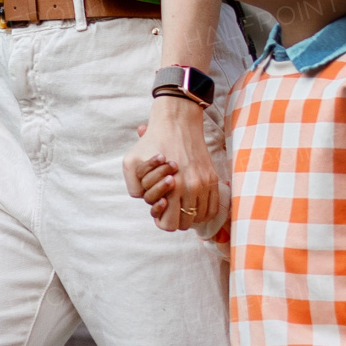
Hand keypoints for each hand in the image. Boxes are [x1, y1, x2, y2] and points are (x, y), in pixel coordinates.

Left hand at [123, 96, 218, 229]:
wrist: (177, 121)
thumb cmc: (152, 141)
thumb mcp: (131, 162)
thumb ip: (134, 187)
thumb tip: (144, 201)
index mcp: (172, 186)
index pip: (170, 224)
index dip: (161, 220)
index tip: (159, 210)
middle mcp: (192, 187)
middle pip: (185, 224)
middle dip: (175, 218)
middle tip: (169, 206)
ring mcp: (205, 183)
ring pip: (200, 217)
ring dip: (189, 214)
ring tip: (180, 203)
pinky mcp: (213, 178)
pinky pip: (213, 207)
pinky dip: (203, 210)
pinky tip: (193, 203)